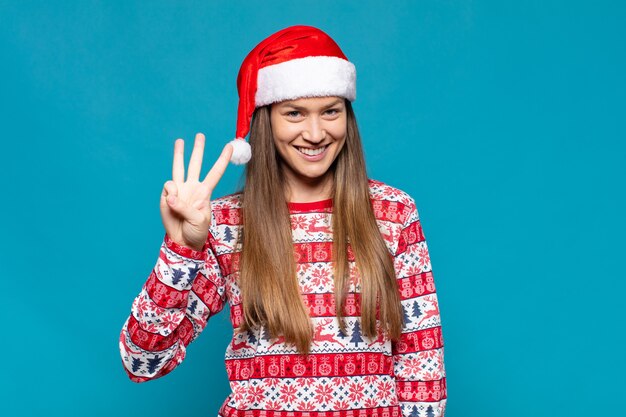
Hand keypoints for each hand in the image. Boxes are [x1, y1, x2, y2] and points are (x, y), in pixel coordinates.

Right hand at [159, 133, 232, 250]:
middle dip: (198, 149)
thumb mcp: (198, 219)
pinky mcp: (167, 195)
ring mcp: (179, 190)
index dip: (223, 159)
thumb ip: (185, 207)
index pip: (216, 172)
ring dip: (179, 154)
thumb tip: (171, 195)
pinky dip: (170, 194)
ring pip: (179, 167)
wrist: (182, 241)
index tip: (230, 146)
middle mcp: (193, 187)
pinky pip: (168, 187)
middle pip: (196, 164)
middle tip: (200, 135)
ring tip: (180, 141)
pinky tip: (172, 203)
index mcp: (205, 191)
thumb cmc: (196, 231)